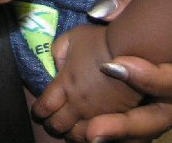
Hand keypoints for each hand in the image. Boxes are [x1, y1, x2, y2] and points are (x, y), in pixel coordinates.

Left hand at [32, 0, 171, 141]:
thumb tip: (101, 12)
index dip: (149, 78)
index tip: (113, 67)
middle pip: (168, 112)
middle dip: (130, 125)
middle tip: (95, 129)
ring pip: (154, 118)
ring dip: (123, 130)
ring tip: (89, 133)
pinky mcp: (153, 82)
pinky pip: (141, 109)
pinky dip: (120, 122)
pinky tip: (93, 127)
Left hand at [33, 23, 139, 139]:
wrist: (132, 49)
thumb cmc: (100, 41)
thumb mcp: (70, 38)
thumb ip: (57, 53)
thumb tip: (55, 67)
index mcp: (65, 84)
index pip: (44, 106)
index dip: (39, 111)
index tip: (38, 112)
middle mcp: (78, 103)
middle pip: (58, 124)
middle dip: (52, 124)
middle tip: (51, 123)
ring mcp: (97, 113)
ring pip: (77, 135)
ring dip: (70, 133)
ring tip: (69, 129)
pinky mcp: (115, 119)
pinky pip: (98, 136)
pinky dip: (89, 135)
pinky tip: (88, 131)